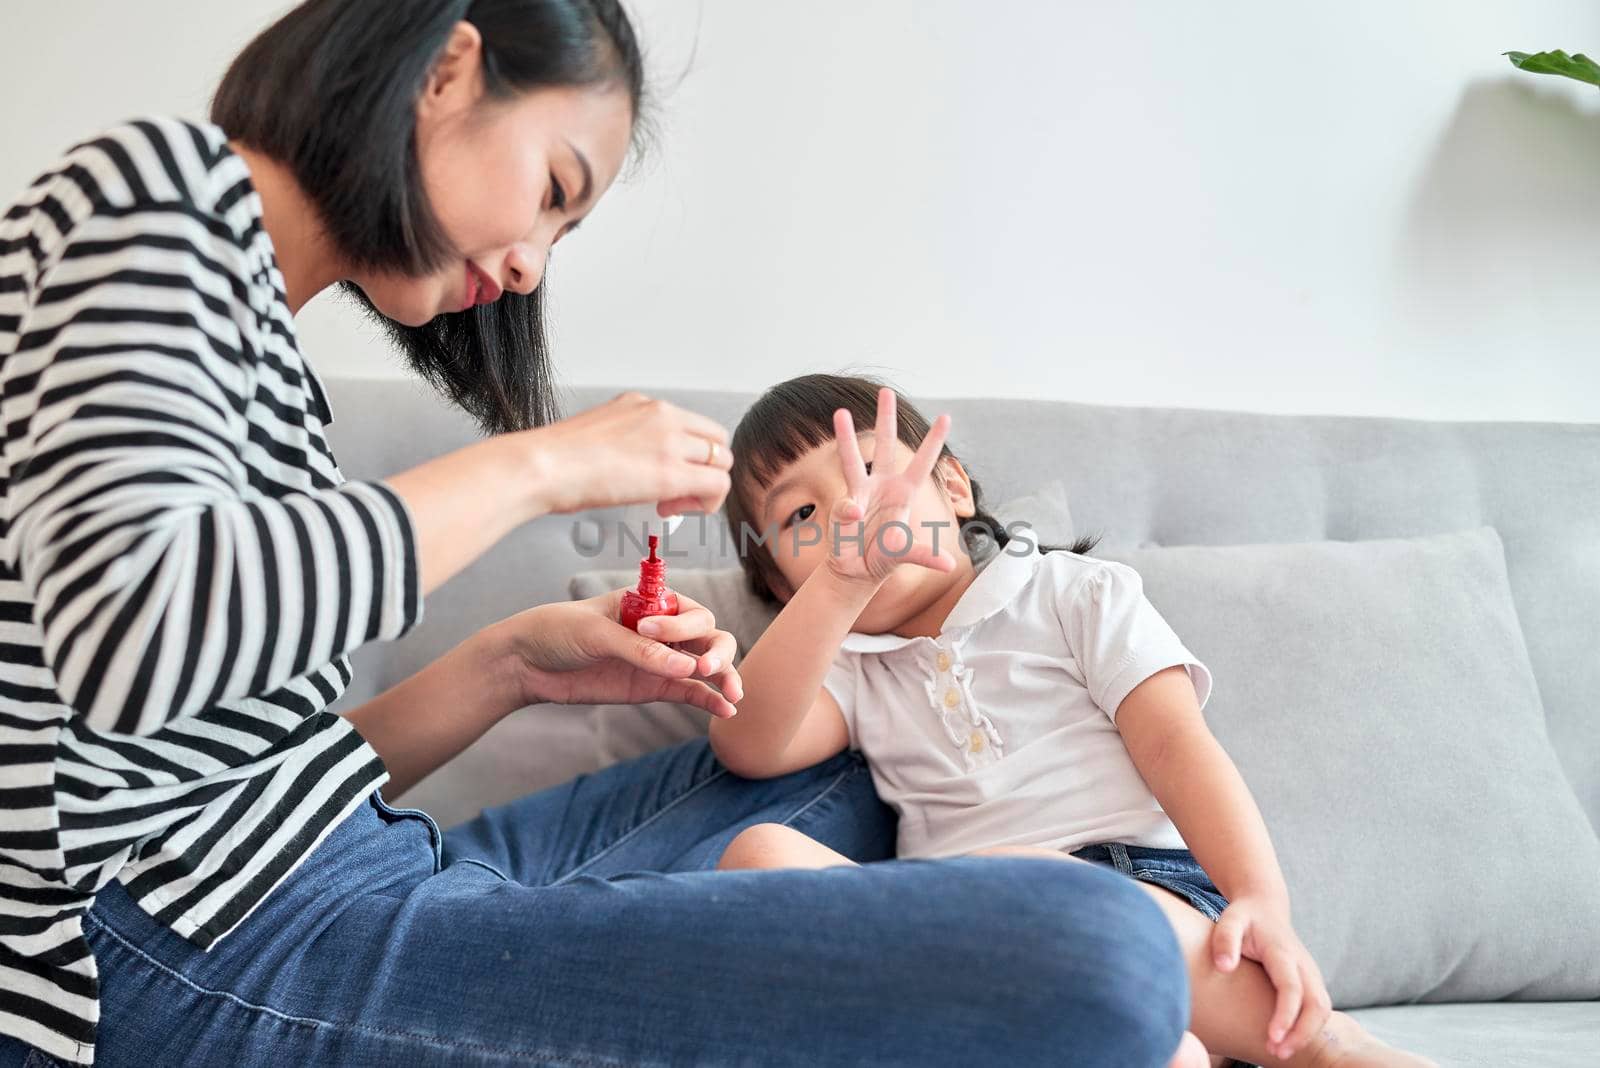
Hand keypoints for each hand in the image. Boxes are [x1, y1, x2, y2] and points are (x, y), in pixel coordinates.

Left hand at [497, 591, 742, 718]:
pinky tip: (725, 710)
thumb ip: (640, 650)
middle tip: (705, 667)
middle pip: (709, 636)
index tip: (648, 632)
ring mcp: (659, 659)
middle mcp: (663, 629)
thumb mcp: (596, 633)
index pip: (689, 611)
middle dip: (717, 650)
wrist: (527, 663)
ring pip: (705, 665)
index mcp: (652, 602)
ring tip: (733, 693)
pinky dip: (708, 700)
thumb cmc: (558, 631)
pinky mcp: (652, 686)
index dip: (681, 624)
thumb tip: (686, 667)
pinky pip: (688, 692)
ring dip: (723, 676)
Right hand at [523, 392, 732, 516]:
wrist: (543, 466)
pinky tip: (671, 510)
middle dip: (703, 469)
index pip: (691, 425)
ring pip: (722, 461)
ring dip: (704, 487)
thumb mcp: (598, 433)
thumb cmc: (556, 459)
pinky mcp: (671, 471)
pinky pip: (716, 484)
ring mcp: (670, 441)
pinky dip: (706, 503)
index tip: (664, 474)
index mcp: (642, 404)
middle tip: (674, 494)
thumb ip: (625, 441)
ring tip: (671, 504)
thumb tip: (631, 465)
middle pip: (716, 440)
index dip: (688, 454)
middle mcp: (662, 415)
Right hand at [826, 387, 956, 586]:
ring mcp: (862, 491)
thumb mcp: (908, 556)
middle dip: (886, 418)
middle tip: (886, 391)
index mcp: (905, 494)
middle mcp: (883, 486)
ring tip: (839, 412)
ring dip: (846, 435)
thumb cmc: (885, 559)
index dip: (933, 440)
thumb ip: (926, 557)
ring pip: (852, 458)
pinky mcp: (844, 504)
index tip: (946, 416)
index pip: (923, 463)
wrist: (858, 570)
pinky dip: (849, 512)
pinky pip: (844, 503)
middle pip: (885, 445)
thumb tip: (948, 566)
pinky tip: (854, 518)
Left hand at [1211, 895, 1331, 1059]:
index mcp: (1283, 952)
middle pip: (1317, 1005)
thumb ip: (1225, 939)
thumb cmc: (1244, 917)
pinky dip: (1308, 1029)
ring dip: (1305, 1035)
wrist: (1265, 906)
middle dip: (1302, 1033)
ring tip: (1278, 1052)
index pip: (1291, 988)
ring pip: (1322, 1010)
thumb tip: (1224, 966)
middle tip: (1276, 1053)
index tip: (1272, 1037)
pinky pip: (1318, 1010)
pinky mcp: (1310, 981)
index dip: (1285, 1015)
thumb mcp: (1229, 919)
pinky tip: (1287, 1041)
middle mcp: (1304, 964)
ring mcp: (1310, 973)